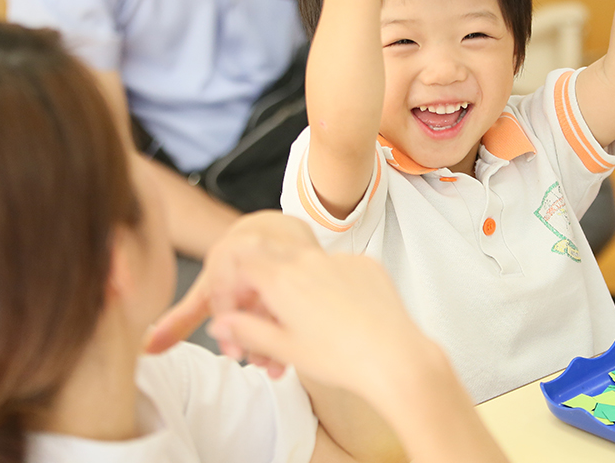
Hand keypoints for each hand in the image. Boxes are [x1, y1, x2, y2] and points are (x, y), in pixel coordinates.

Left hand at [144, 211, 318, 355]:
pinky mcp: (312, 254)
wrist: (272, 230)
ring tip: (277, 362)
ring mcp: (285, 248)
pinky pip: (311, 289)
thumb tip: (145, 349)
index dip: (229, 327)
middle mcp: (255, 246)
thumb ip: (180, 320)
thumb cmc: (234, 266)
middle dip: (259, 338)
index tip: (234, 357)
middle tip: (259, 365)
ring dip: (283, 334)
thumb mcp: (207, 292)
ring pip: (286, 295)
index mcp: (227, 253)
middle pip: (259, 295)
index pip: (224, 291)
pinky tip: (298, 346)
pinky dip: (304, 320)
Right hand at [207, 246, 441, 400]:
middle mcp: (308, 260)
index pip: (243, 263)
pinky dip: (331, 284)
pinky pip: (338, 266)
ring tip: (314, 319)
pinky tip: (343, 314)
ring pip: (307, 261)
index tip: (242, 303)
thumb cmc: (340, 359)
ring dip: (300, 282)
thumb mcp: (285, 349)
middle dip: (266, 281)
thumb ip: (247, 331)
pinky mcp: (366, 263)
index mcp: (282, 279)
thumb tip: (219, 324)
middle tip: (275, 312)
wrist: (395, 357)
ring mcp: (340, 259)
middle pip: (272, 256)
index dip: (237, 283)